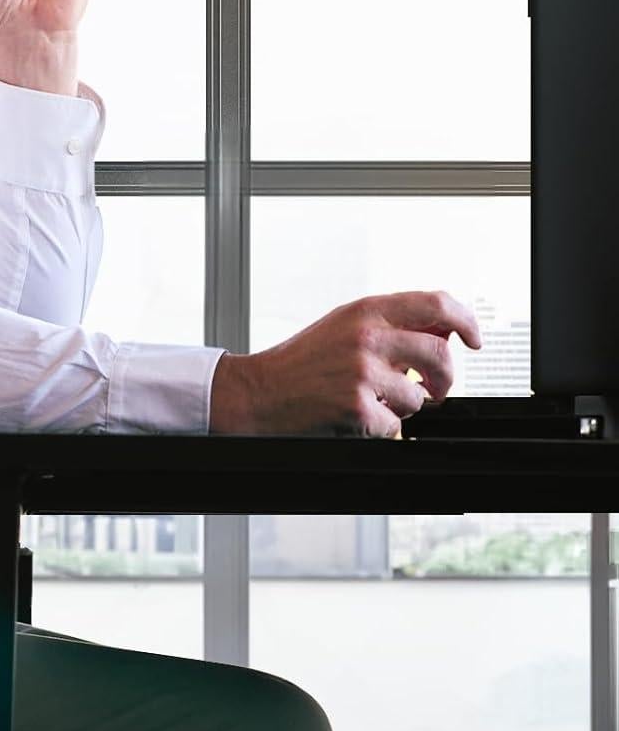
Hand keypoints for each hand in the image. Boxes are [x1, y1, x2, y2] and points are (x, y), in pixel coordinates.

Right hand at [209, 290, 483, 436]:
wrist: (258, 392)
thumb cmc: (300, 362)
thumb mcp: (343, 326)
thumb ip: (389, 324)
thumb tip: (444, 332)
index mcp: (366, 311)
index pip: (437, 304)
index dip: (466, 321)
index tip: (472, 339)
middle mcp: (367, 338)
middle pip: (440, 355)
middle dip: (444, 379)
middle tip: (435, 388)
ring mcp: (363, 373)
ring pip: (420, 397)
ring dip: (404, 407)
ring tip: (374, 401)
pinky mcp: (357, 408)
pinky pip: (395, 424)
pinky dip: (381, 426)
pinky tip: (356, 415)